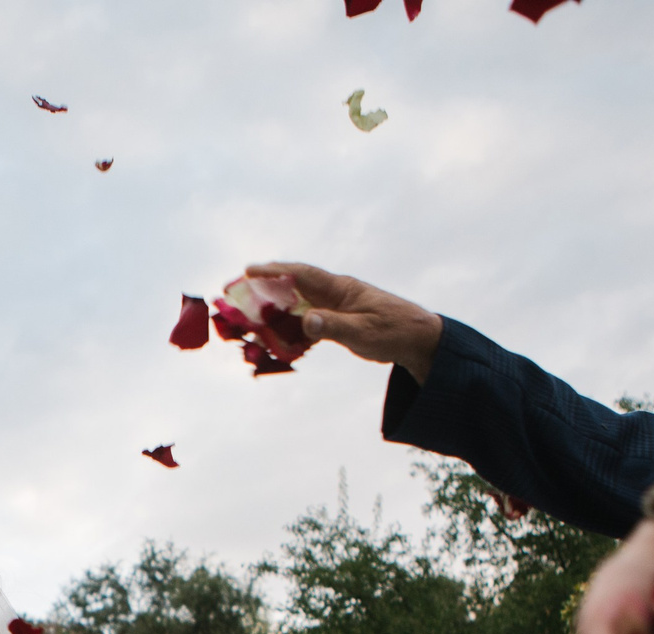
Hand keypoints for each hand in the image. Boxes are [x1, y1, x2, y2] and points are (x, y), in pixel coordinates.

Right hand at [245, 261, 443, 379]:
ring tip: (247, 322)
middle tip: (235, 296)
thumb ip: (334, 326)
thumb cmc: (395, 332)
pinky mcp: (337, 322)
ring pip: (296, 307)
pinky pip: (306, 323)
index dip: (274, 271)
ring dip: (273, 314)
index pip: (301, 274)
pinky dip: (289, 331)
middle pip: (292, 289)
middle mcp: (333, 293)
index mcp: (340, 288)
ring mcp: (334, 307)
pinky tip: (275, 342)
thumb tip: (306, 321)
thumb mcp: (364, 331)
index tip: (248, 272)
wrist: (419, 340)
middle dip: (263, 292)